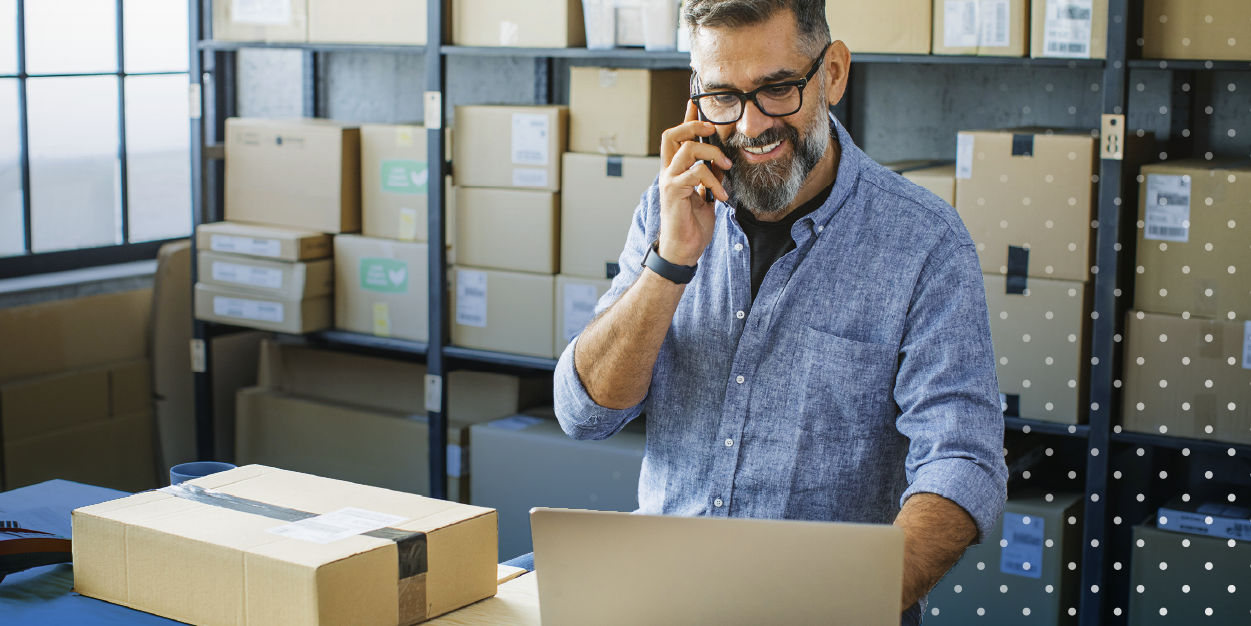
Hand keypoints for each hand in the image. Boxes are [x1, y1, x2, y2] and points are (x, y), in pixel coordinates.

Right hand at [656, 101, 731, 266]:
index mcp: (675, 171)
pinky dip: (713, 181)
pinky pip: (696, 174)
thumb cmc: (692, 226)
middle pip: (672, 134)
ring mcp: (669, 181)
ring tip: (727, 168)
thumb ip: (710, 178)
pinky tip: (721, 196)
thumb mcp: (706, 196)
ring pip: (687, 149)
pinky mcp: (673, 192)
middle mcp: (668, 172)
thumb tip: (723, 163)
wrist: (683, 250)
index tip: (695, 103)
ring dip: (712, 154)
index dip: (687, 119)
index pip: (677, 137)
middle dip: (694, 126)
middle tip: (714, 130)